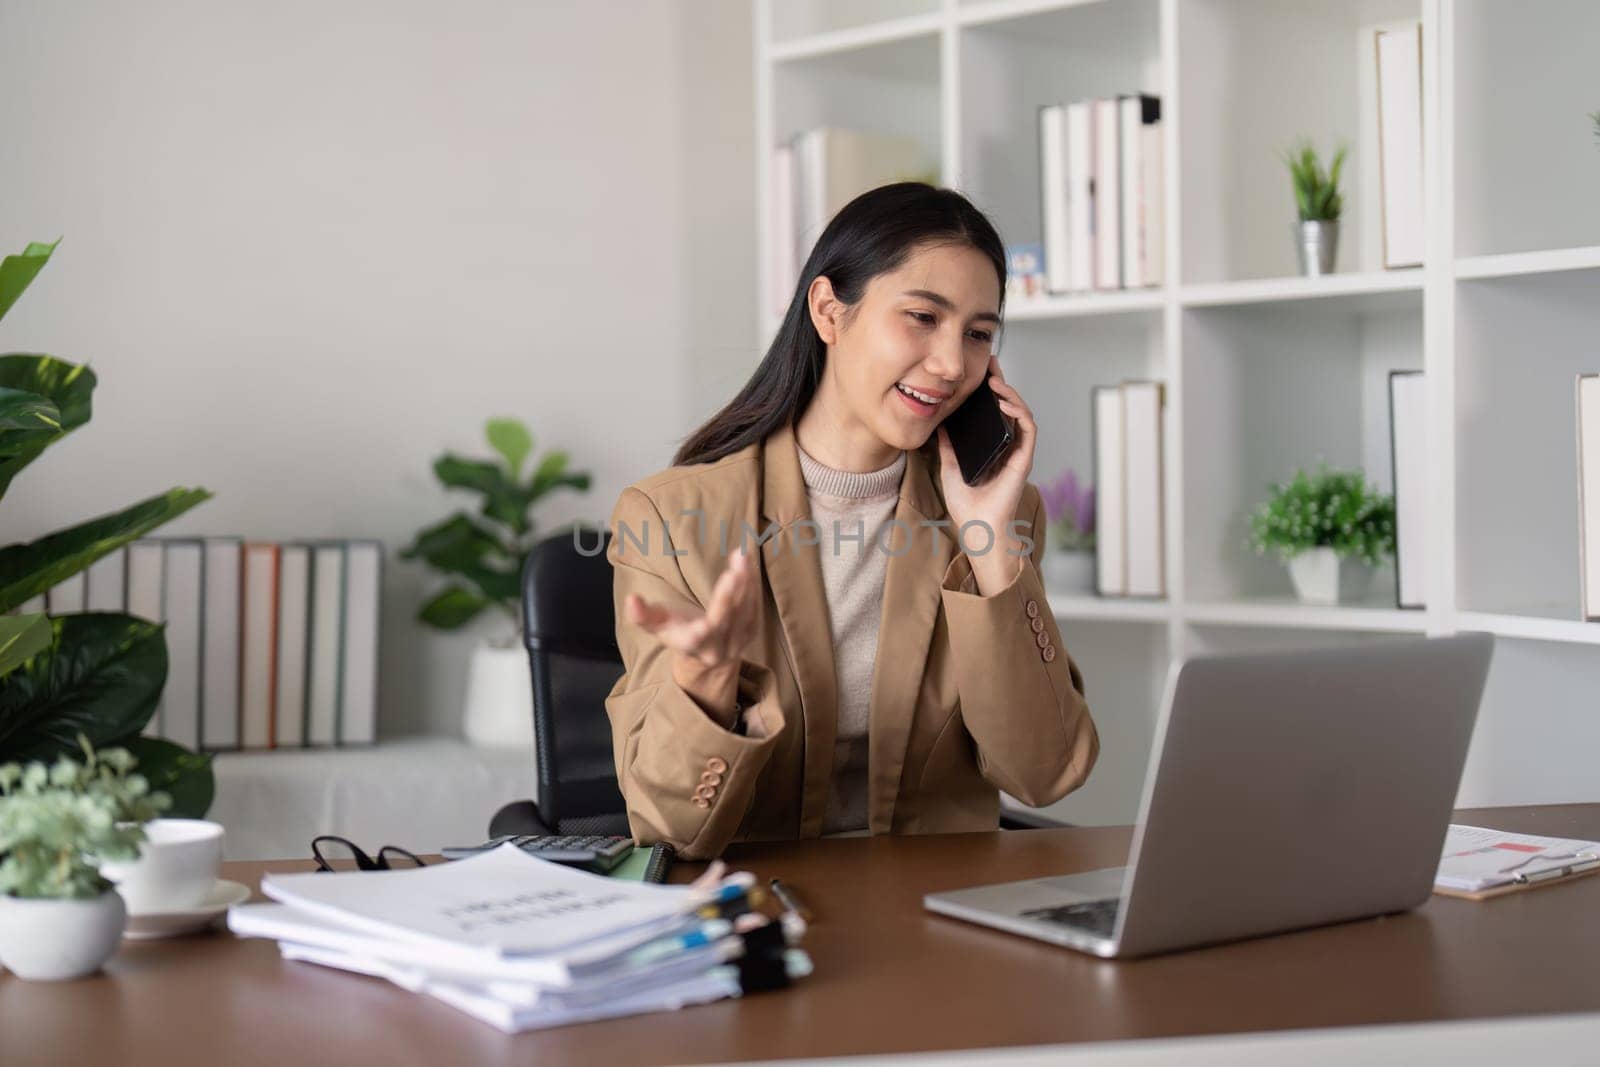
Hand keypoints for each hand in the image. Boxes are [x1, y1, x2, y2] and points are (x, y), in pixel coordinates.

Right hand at [623, 543, 760, 723]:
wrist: (707, 655)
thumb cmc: (677, 631)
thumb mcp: (657, 625)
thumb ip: (642, 615)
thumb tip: (631, 599)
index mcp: (691, 646)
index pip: (696, 640)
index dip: (701, 631)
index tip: (703, 623)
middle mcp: (717, 648)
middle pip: (725, 620)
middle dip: (729, 594)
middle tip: (734, 568)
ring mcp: (738, 641)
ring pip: (745, 611)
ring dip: (745, 582)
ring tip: (741, 557)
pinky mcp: (751, 630)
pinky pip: (754, 606)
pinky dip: (752, 583)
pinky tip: (748, 562)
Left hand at [936, 355, 1036, 594]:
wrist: (977, 528)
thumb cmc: (967, 506)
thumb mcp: (950, 467)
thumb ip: (948, 446)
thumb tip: (938, 424)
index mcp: (993, 446)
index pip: (994, 411)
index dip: (990, 390)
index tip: (980, 371)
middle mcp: (1008, 446)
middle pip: (1010, 406)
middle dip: (1001, 382)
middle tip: (990, 363)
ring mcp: (1018, 451)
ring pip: (1022, 412)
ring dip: (1011, 393)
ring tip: (995, 380)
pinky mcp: (1024, 458)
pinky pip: (1028, 428)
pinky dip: (1018, 411)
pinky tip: (1004, 402)